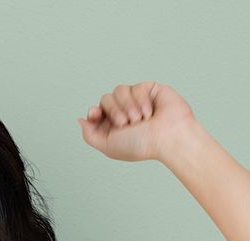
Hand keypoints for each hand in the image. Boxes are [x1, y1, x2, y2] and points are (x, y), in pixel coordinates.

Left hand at [76, 81, 196, 162]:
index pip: (96, 111)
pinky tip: (149, 112)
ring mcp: (136, 100)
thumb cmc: (142, 145)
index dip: (94, 111)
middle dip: (114, 111)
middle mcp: (124, 112)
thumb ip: (90, 134)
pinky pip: (135, 87)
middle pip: (105, 99)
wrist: (168, 138)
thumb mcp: (107, 145)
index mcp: (113, 126)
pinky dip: (141, 101)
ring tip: (139, 119)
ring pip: (118, 90)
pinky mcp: (149, 90)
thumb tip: (81, 120)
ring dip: (128, 106)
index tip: (96, 114)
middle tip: (126, 123)